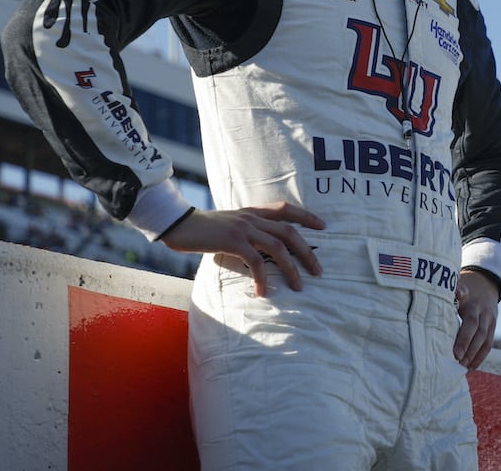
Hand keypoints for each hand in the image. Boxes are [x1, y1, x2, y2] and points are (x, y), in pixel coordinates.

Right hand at [161, 203, 324, 295]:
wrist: (178, 224)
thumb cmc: (202, 229)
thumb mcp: (229, 224)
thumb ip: (246, 230)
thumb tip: (260, 249)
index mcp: (252, 211)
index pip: (286, 209)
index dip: (306, 216)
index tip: (323, 227)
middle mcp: (251, 217)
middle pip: (288, 231)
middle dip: (306, 251)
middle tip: (318, 270)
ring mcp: (243, 228)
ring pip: (277, 246)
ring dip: (291, 268)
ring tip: (298, 286)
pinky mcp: (232, 241)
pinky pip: (255, 261)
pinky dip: (262, 277)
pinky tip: (263, 292)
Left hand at [453, 269, 499, 370]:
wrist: (485, 284)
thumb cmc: (465, 288)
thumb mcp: (460, 284)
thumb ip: (456, 288)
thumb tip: (457, 292)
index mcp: (474, 305)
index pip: (471, 324)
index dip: (464, 339)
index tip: (455, 354)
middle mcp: (485, 314)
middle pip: (480, 335)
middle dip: (469, 352)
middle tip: (458, 365)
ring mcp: (491, 321)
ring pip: (486, 342)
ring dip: (475, 357)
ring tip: (463, 369)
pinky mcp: (493, 327)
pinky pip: (488, 344)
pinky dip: (480, 357)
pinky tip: (471, 367)